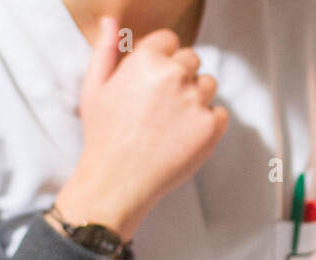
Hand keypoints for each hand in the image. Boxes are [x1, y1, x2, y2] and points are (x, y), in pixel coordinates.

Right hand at [51, 16, 228, 239]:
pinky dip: (208, 123)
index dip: (162, 60)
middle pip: (191, 60)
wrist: (117, 181)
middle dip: (179, 77)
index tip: (153, 81)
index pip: (170, 40)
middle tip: (160, 107)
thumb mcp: (95, 88)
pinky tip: (184, 136)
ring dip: (196, 97)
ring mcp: (195, 101)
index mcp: (146, 59)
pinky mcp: (211, 127)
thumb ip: (106, 50)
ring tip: (171, 123)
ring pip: (208, 84)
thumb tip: (111, 21)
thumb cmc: (103, 136)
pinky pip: (220, 113)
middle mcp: (174, 75)